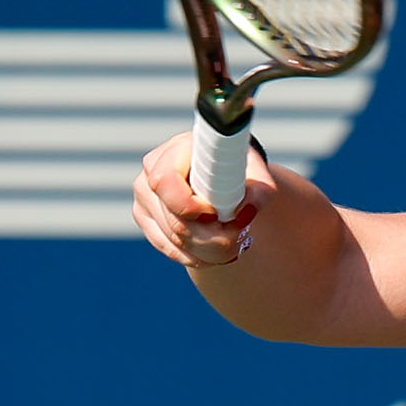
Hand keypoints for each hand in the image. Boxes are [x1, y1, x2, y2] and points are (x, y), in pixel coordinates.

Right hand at [130, 132, 271, 267]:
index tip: (217, 215)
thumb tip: (247, 210)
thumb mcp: (257, 175)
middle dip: (211, 237)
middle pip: (174, 219)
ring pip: (173, 238)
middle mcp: (153, 169)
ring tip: (234, 245)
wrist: (225, 177)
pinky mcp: (146, 217)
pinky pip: (168, 247)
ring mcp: (145, 196)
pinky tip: (214, 253)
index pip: (165, 180)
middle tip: (239, 236)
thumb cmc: (239, 171)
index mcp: (178, 149)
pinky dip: (195, 255)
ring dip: (208, 249)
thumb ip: (259, 191)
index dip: (189, 205)